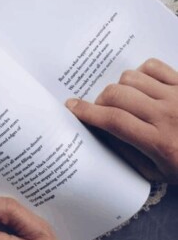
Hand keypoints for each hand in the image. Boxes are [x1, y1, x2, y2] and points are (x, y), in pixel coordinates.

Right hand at [66, 58, 177, 182]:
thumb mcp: (158, 173)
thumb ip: (127, 152)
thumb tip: (99, 131)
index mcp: (160, 142)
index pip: (113, 120)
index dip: (86, 111)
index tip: (72, 107)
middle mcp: (168, 115)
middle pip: (116, 95)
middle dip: (100, 101)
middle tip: (101, 110)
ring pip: (130, 78)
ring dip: (121, 88)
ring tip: (126, 101)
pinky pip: (153, 66)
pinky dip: (141, 74)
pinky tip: (143, 87)